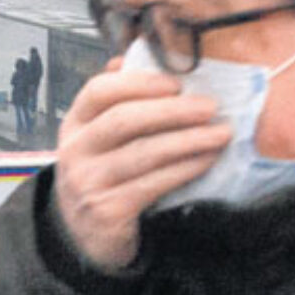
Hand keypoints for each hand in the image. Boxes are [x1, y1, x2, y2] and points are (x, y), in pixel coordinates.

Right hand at [51, 56, 231, 271]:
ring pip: (143, 153)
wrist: (84, 237)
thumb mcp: (99, 138)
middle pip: (123, 120)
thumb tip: (134, 57)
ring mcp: (88, 182)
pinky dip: (185, 169)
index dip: (138, 83)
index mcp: (74, 123)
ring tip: (220, 133)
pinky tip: (206, 160)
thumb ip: (117, 102)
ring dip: (188, 140)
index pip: (98, 91)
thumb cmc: (102, 175)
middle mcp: (75, 151)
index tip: (176, 83)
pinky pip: (153, 184)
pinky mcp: (108, 211)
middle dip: (172, 111)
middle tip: (210, 106)